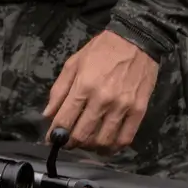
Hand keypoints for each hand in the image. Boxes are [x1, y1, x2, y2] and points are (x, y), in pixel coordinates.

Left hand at [43, 29, 158, 151]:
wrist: (136, 40)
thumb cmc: (102, 50)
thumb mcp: (74, 63)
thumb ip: (59, 90)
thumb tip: (48, 114)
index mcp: (84, 85)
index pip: (64, 120)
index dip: (55, 135)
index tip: (52, 139)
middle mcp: (103, 99)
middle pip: (82, 135)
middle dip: (71, 143)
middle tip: (68, 142)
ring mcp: (122, 106)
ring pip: (103, 141)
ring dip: (91, 147)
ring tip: (86, 143)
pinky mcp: (139, 110)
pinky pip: (125, 138)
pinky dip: (113, 148)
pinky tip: (106, 145)